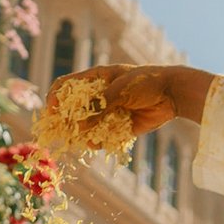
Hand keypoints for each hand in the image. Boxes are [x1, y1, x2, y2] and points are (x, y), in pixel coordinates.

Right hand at [47, 64, 212, 135]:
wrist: (172, 94)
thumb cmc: (146, 82)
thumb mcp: (121, 90)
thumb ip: (100, 106)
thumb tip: (79, 126)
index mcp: (95, 79)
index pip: (66, 86)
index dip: (55, 97)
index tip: (51, 112)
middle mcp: (98, 97)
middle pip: (73, 109)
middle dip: (65, 122)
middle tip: (59, 132)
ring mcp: (107, 113)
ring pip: (86, 127)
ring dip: (80, 135)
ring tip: (77, 141)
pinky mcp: (118, 127)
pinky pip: (102, 137)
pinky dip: (97, 142)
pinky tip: (95, 144)